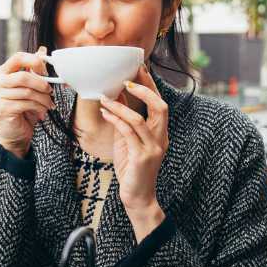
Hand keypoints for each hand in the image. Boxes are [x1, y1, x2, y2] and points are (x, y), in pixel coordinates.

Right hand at [0, 47, 54, 157]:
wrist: (15, 135)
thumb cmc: (22, 110)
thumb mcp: (29, 88)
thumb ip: (33, 70)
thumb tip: (42, 50)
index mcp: (2, 73)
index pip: (17, 57)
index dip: (34, 61)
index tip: (46, 72)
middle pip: (23, 76)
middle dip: (41, 83)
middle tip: (50, 90)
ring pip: (27, 91)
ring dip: (43, 98)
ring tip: (48, 104)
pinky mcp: (2, 108)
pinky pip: (26, 103)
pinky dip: (39, 107)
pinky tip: (42, 112)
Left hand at [99, 67, 168, 237]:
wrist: (137, 198)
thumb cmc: (131, 169)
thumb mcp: (128, 140)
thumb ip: (126, 120)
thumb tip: (118, 96)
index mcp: (160, 132)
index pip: (159, 103)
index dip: (150, 85)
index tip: (139, 68)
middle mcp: (161, 138)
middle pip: (160, 107)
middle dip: (144, 90)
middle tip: (127, 78)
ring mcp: (153, 148)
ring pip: (140, 120)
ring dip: (121, 106)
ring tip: (105, 97)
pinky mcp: (143, 157)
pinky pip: (128, 133)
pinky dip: (116, 120)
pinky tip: (105, 112)